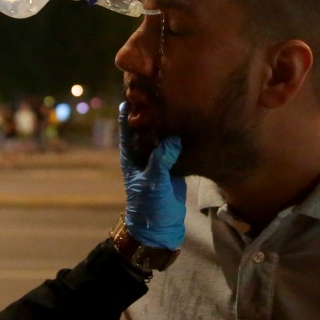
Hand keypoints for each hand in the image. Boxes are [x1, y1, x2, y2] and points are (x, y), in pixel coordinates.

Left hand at [118, 103, 185, 247]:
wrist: (160, 229)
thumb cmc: (148, 206)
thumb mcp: (153, 182)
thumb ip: (161, 159)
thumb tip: (173, 137)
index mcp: (131, 156)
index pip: (128, 128)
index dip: (130, 111)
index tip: (133, 91)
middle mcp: (143, 155)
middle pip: (146, 129)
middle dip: (152, 113)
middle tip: (161, 92)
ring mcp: (158, 162)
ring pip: (162, 138)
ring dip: (168, 125)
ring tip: (178, 104)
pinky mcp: (173, 169)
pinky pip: (176, 150)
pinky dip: (181, 140)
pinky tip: (191, 127)